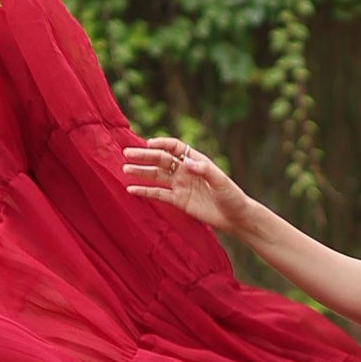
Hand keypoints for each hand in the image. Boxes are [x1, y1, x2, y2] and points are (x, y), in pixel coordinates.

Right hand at [122, 137, 249, 233]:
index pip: (175, 148)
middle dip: (144, 156)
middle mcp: (185, 170)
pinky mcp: (178, 200)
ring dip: (141, 172)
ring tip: (124, 169)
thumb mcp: (221, 181)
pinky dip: (145, 191)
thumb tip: (187, 162)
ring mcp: (180, 185)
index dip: (162, 144)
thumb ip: (205, 170)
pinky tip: (131, 189)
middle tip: (126, 153)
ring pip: (157, 175)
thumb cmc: (232, 196)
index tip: (149, 144)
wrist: (235, 217)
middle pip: (161, 160)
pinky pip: (158, 194)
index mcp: (196, 161)